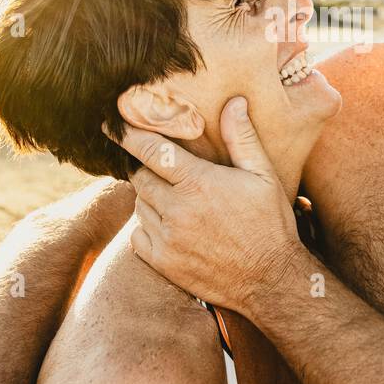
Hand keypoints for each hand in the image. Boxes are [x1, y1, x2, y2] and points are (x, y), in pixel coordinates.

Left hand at [115, 96, 303, 312]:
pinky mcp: (163, 263)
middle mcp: (178, 210)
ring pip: (139, 205)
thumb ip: (242, 138)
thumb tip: (233, 102)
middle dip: (148, 169)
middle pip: (140, 177)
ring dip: (150, 198)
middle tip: (165, 170)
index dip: (130, 135)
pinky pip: (137, 235)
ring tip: (176, 199)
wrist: (270, 281)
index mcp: (199, 183)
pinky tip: (170, 225)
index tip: (113, 124)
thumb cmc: (270, 224)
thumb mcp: (263, 176)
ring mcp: (167, 239)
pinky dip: (146, 226)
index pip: (152, 150)